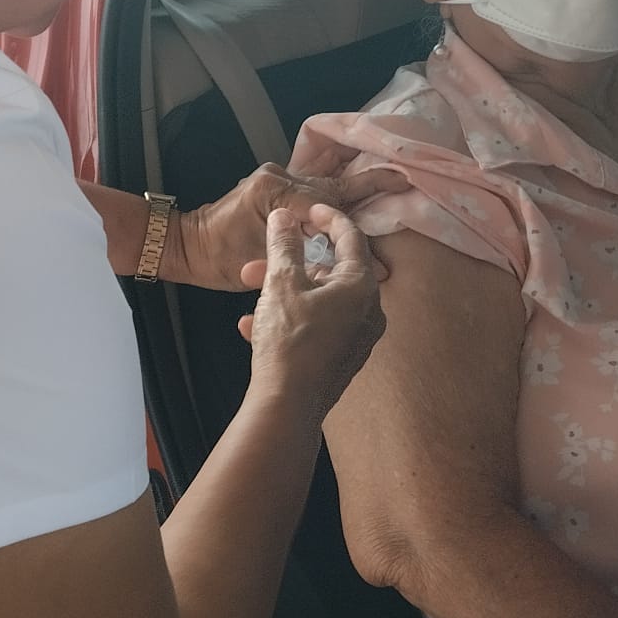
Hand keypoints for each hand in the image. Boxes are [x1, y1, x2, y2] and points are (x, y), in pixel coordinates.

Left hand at [169, 146, 403, 292]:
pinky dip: (333, 199)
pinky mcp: (275, 187)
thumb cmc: (217, 259)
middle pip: (331, 186)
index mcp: (274, 190)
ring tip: (391, 183)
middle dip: (368, 185)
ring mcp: (276, 179)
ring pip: (323, 186)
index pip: (325, 207)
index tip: (377, 254)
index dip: (353, 232)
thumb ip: (305, 262)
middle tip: (403, 180)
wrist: (186, 245)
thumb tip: (339, 272)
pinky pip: (310, 192)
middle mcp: (278, 177)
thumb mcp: (260, 263)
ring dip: (353, 191)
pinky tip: (358, 196)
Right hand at [239, 205, 385, 427]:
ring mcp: (357, 338)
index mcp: (361, 287)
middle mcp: (368, 312)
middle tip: (260, 261)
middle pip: (330, 272)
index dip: (328, 217)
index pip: (351, 237)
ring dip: (283, 292)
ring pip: (318, 300)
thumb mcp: (281, 283)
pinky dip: (288, 320)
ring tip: (249, 296)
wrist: (286, 407)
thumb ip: (284, 244)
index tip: (307, 210)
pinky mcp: (341, 359)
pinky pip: (316, 327)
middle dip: (290, 264)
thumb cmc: (289, 340)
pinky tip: (252, 327)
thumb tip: (284, 216)